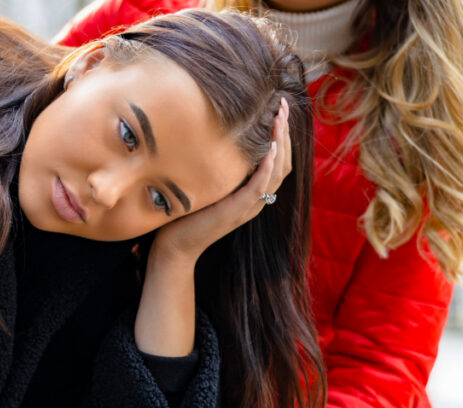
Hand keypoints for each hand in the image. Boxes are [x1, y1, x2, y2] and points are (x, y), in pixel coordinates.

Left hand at [151, 98, 290, 262]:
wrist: (176, 247)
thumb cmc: (188, 215)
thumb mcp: (208, 185)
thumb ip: (219, 167)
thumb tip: (215, 138)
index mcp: (253, 193)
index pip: (278, 161)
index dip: (282, 135)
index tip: (278, 109)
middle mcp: (257, 200)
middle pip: (284, 162)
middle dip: (285, 132)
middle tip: (283, 105)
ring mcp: (249, 206)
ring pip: (278, 172)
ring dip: (281, 143)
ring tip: (280, 119)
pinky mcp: (238, 210)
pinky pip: (260, 187)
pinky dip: (268, 167)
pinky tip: (271, 147)